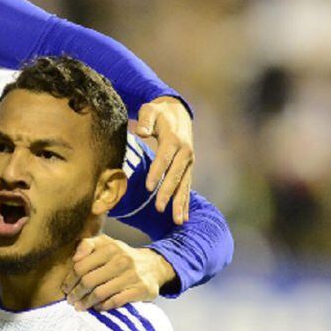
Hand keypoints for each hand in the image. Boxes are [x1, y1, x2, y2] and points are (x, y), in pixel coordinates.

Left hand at [63, 235, 175, 311]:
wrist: (153, 265)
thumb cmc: (122, 256)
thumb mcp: (105, 244)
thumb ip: (87, 245)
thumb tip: (75, 258)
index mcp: (110, 248)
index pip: (81, 266)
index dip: (69, 280)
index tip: (65, 288)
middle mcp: (122, 260)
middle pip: (89, 281)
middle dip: (76, 293)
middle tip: (70, 300)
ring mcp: (132, 275)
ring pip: (100, 293)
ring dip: (86, 302)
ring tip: (80, 306)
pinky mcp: (141, 289)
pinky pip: (116, 301)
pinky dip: (103, 306)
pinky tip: (98, 307)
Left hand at [135, 96, 193, 223]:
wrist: (177, 111)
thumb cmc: (158, 112)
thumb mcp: (150, 110)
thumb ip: (145, 120)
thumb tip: (141, 132)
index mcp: (174, 139)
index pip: (164, 158)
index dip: (157, 173)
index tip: (149, 187)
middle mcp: (185, 152)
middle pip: (176, 175)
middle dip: (167, 192)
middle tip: (158, 208)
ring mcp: (189, 161)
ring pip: (184, 184)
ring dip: (180, 202)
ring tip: (178, 220)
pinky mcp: (188, 167)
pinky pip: (187, 186)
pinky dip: (186, 201)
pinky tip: (184, 217)